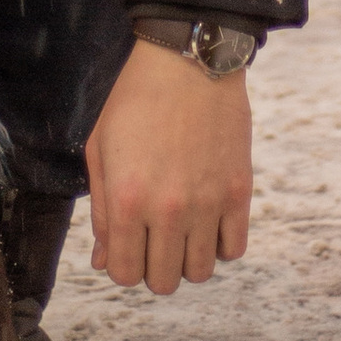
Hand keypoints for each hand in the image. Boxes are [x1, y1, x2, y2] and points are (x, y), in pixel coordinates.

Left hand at [84, 36, 252, 293]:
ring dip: (186, 258)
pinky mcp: (239, 192)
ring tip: (181, 230)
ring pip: (199, 271)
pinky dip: (219, 244)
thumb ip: (101, 212)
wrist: (187, 60)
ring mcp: (207, 203)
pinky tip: (207, 221)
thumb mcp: (100, 150)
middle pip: (163, 281)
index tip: (127, 246)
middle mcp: (168, 209)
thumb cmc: (135, 100)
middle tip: (153, 238)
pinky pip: (233, 249)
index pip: (124, 273)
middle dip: (153, 266)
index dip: (122, 265)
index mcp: (127, 199)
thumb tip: (105, 261)